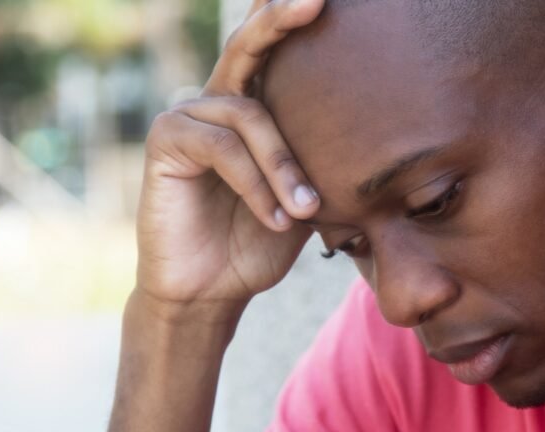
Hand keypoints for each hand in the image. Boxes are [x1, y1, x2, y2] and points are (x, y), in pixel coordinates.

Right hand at [135, 0, 324, 312]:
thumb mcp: (305, 199)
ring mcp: (188, 117)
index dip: (288, 19)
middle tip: (315, 1)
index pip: (271, 53)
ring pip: (248, 115)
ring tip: (305, 211)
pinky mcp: (165, 141)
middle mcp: (216, 101)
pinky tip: (276, 217)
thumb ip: (320, 162)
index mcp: (250, 109)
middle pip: (247, 46)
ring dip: (284, 165)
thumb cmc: (258, 244)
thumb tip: (378, 133)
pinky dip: (256, 183)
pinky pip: (222, 147)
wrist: (211, 291)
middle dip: (279, 21)